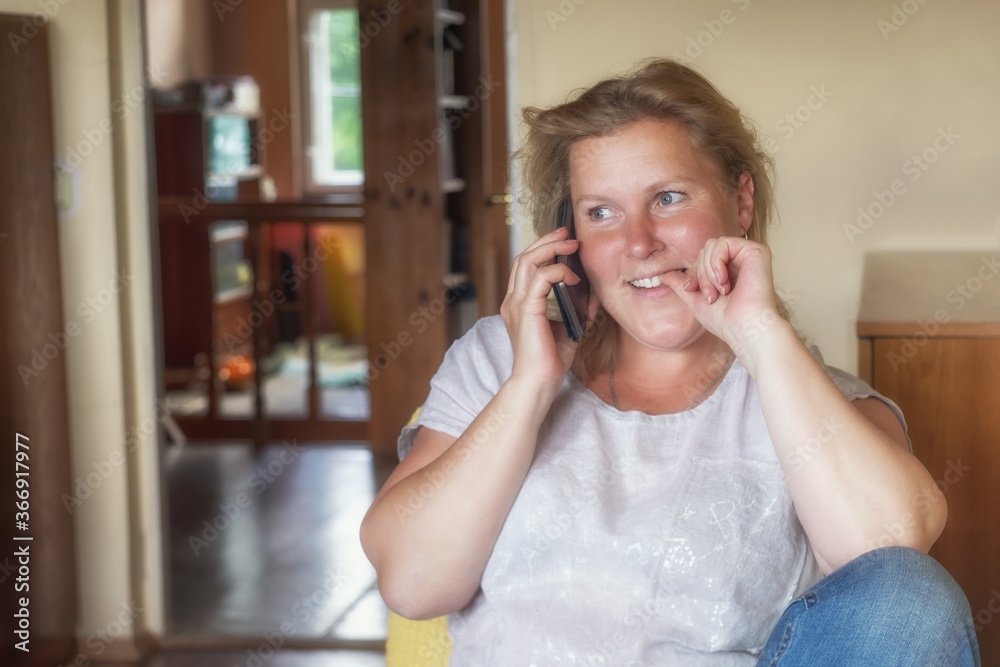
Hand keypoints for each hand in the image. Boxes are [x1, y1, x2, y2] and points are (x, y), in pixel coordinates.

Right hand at [500, 227, 598, 392]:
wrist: (537, 384)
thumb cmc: (550, 362)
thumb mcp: (568, 329)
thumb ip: (576, 310)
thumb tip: (593, 292)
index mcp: (519, 304)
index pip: (526, 266)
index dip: (543, 248)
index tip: (563, 240)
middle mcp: (513, 301)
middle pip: (524, 257)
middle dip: (546, 240)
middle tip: (567, 232)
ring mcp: (517, 304)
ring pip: (528, 261)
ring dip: (551, 247)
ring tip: (571, 244)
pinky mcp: (527, 310)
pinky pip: (541, 278)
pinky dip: (559, 272)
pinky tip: (575, 278)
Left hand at [659, 236, 780, 354]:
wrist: (744, 328)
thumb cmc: (725, 320)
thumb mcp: (696, 300)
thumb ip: (681, 286)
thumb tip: (663, 276)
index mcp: (731, 269)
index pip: (702, 257)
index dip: (693, 272)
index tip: (690, 289)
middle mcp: (742, 259)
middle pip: (706, 249)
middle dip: (701, 273)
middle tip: (710, 295)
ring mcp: (750, 254)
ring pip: (713, 245)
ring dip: (708, 271)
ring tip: (719, 291)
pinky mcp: (757, 251)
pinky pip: (724, 243)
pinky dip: (716, 262)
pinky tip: (724, 281)